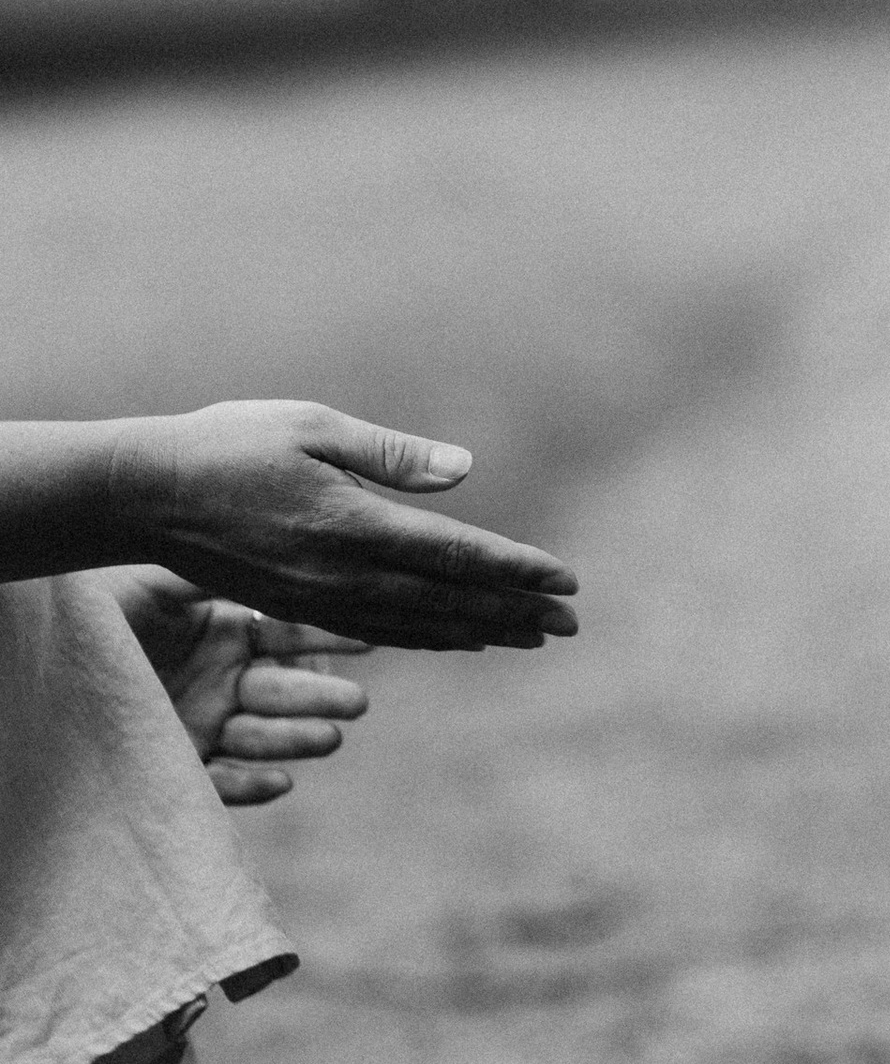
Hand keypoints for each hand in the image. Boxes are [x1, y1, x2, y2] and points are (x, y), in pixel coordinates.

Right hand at [106, 403, 578, 649]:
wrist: (142, 496)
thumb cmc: (228, 444)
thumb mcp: (312, 425)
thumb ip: (390, 454)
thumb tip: (465, 472)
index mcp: (352, 523)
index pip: (455, 554)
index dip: (516, 571)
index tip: (568, 583)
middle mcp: (341, 573)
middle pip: (448, 602)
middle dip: (515, 612)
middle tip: (572, 625)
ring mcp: (318, 598)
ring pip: (418, 625)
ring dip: (480, 631)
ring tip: (531, 637)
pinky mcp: (297, 607)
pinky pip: (380, 630)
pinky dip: (429, 636)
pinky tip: (457, 638)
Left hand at [109, 568, 369, 807]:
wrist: (43, 665)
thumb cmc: (100, 616)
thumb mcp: (152, 586)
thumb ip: (210, 573)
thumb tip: (273, 549)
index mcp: (224, 633)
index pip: (288, 634)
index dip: (328, 637)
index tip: (370, 638)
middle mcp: (223, 681)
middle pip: (284, 690)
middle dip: (323, 695)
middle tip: (358, 700)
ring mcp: (206, 725)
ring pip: (263, 736)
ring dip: (298, 739)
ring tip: (331, 737)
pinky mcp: (181, 767)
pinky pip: (222, 783)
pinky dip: (251, 786)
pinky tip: (281, 782)